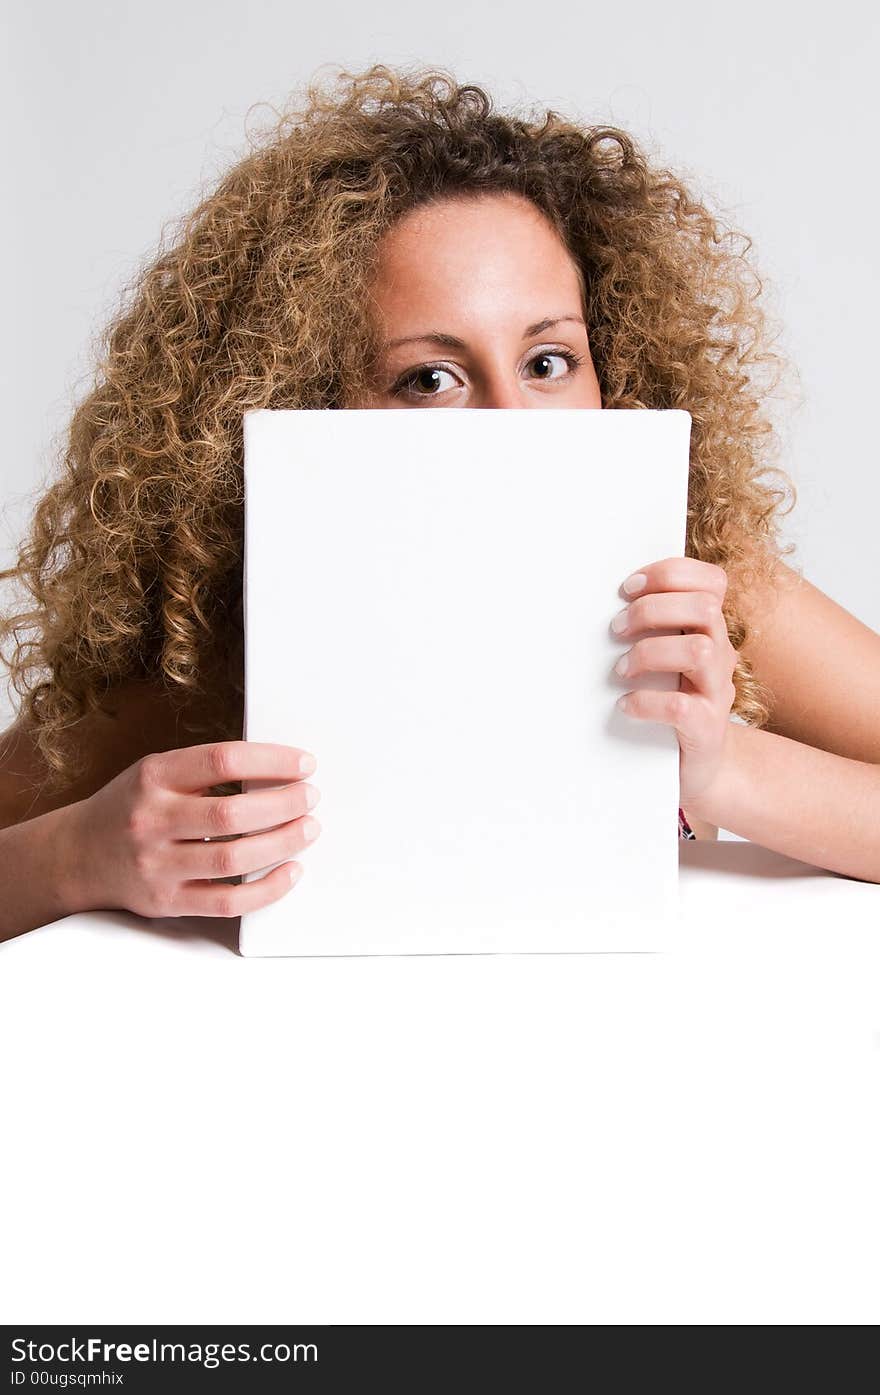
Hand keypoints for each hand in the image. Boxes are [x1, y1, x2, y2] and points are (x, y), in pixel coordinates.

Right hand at [66, 741, 321, 918]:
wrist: (76, 854)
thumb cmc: (131, 807)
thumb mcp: (155, 773)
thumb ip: (205, 770)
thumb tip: (278, 771)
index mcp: (153, 776)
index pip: (222, 760)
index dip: (272, 760)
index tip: (304, 764)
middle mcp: (152, 820)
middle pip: (232, 813)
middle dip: (284, 804)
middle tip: (310, 797)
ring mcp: (157, 865)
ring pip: (234, 859)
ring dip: (283, 843)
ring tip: (308, 829)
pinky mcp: (166, 902)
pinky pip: (227, 902)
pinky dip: (267, 889)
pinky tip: (290, 871)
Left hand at [610, 558, 737, 807]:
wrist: (698, 767)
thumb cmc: (671, 703)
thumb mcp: (666, 660)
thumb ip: (652, 628)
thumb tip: (602, 601)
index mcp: (710, 631)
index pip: (711, 581)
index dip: (671, 574)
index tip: (629, 587)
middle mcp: (721, 655)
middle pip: (705, 608)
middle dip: (654, 610)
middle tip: (617, 628)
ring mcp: (718, 692)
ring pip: (699, 651)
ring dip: (650, 653)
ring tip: (622, 668)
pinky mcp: (707, 729)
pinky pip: (681, 707)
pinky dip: (647, 702)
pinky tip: (625, 705)